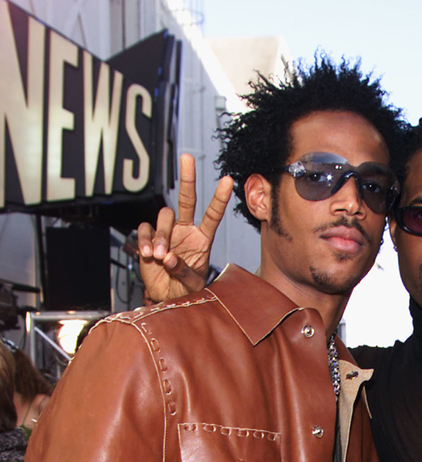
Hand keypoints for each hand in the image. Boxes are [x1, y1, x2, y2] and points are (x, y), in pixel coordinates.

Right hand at [138, 154, 232, 301]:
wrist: (167, 296)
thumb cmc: (185, 289)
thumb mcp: (191, 283)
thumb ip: (182, 271)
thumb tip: (168, 257)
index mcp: (202, 238)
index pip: (212, 214)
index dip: (219, 198)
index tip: (228, 180)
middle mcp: (185, 230)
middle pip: (187, 199)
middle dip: (187, 178)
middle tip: (187, 157)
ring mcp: (167, 232)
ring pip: (163, 217)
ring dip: (161, 235)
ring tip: (159, 256)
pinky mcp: (149, 237)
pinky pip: (145, 229)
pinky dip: (145, 240)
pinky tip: (147, 254)